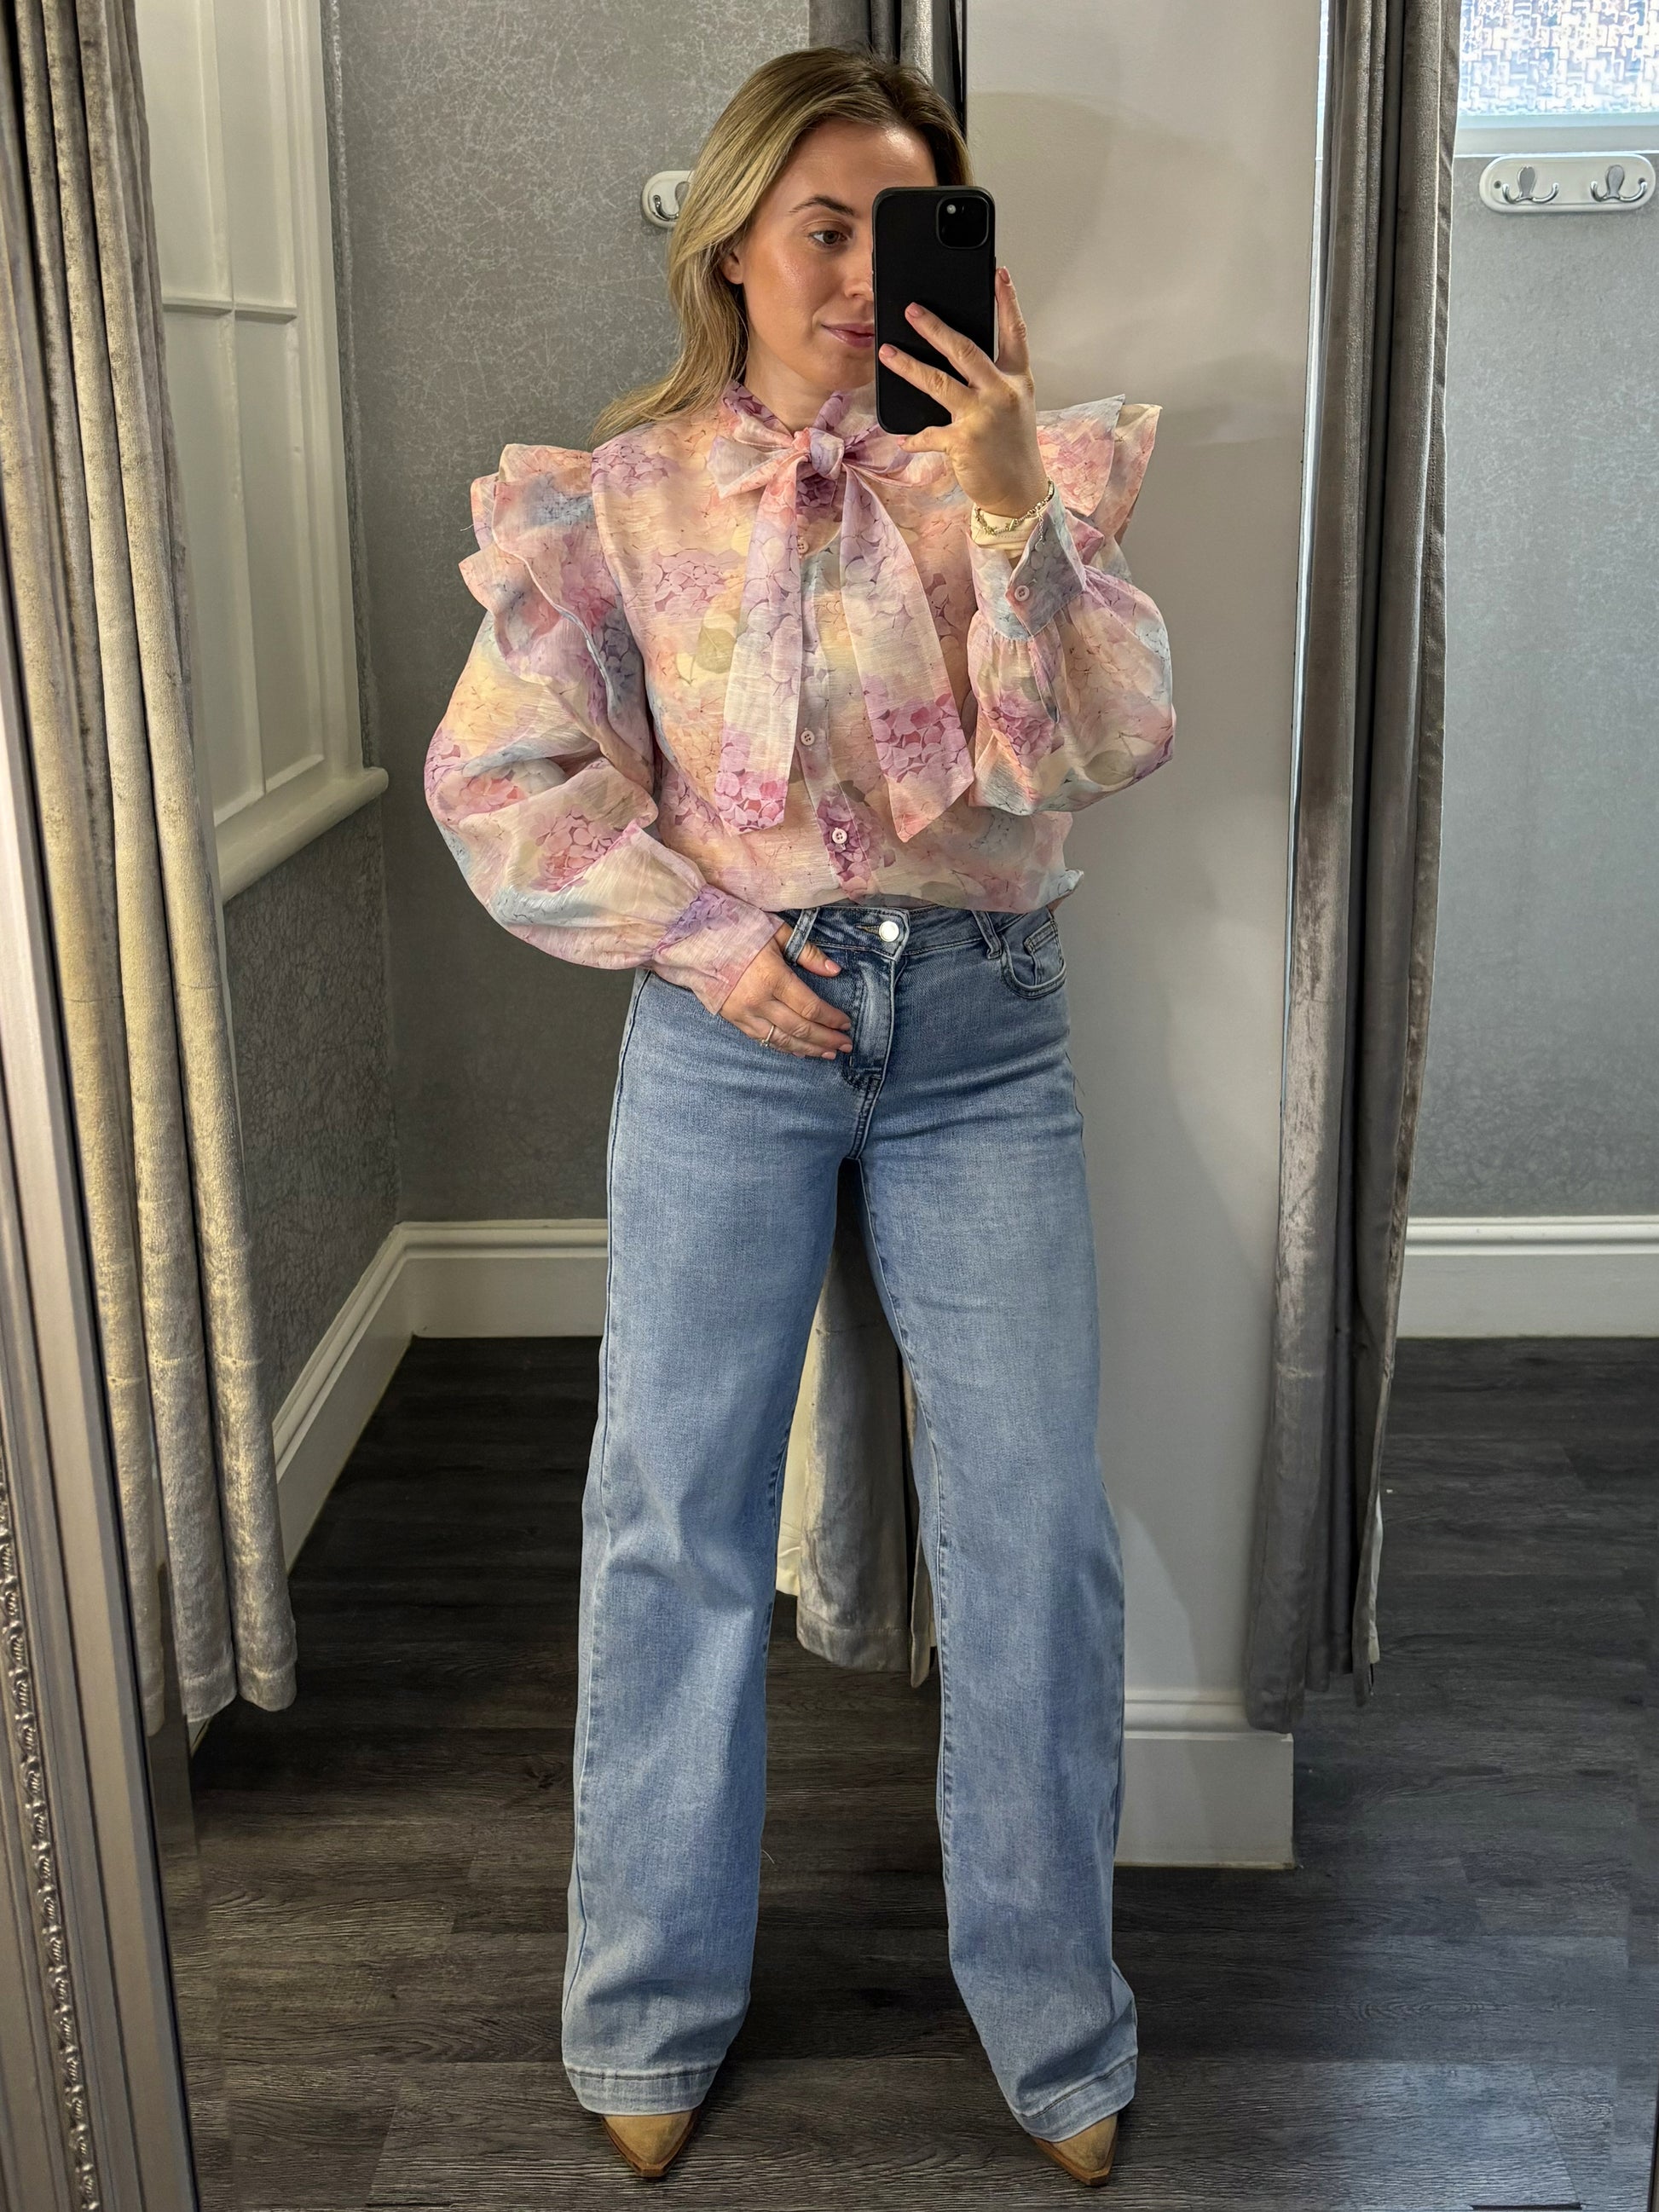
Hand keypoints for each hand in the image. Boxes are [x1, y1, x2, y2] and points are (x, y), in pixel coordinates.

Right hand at [720, 925, 852, 1057]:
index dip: (831, 1018)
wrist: (692, 938)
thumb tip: (835, 971)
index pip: (809, 1007)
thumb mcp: (777, 931)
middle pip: (799, 1028)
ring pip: (781, 1040)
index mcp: (772, 976)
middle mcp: (758, 1000)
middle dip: (825, 1039)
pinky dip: (783, 1047)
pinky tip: (797, 1051)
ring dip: (807, 1049)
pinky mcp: (732, 1018)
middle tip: (845, 1045)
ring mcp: (743, 1013)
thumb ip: (808, 953)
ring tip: (827, 1053)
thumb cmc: (736, 928)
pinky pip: (762, 1039)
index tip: (846, 1023)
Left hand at [879, 266, 1047, 516]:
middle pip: (965, 350)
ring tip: (887, 352)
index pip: (1014, 333)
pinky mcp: (963, 441)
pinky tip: (903, 438)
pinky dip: (915, 437)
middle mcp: (1001, 392)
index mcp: (1016, 380)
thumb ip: (992, 380)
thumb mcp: (1013, 406)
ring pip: (938, 382)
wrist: (1019, 492)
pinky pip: (929, 433)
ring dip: (908, 366)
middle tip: (912, 310)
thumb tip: (957, 358)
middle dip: (935, 328)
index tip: (999, 274)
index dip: (1008, 302)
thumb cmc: (1012, 448)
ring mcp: (982, 416)